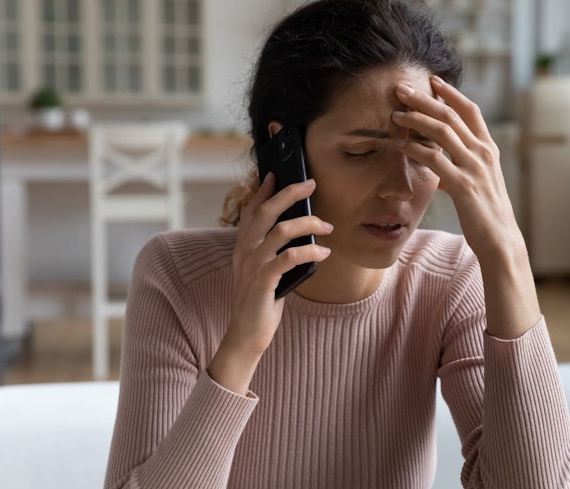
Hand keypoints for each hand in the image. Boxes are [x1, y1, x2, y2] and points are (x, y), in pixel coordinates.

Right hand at [210, 174, 332, 391]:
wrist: (246, 335)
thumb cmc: (260, 304)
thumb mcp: (265, 272)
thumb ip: (274, 253)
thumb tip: (301, 234)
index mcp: (242, 247)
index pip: (250, 211)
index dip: (263, 191)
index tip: (275, 174)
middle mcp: (244, 252)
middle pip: (265, 212)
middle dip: (289, 194)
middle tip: (311, 184)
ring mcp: (252, 265)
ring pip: (280, 231)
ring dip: (308, 224)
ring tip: (328, 226)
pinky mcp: (264, 281)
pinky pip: (289, 257)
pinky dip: (309, 251)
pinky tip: (323, 252)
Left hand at [392, 77, 540, 337]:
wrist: (500, 240)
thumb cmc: (486, 214)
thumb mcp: (476, 185)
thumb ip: (459, 171)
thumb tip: (440, 169)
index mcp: (488, 149)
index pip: (470, 111)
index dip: (451, 93)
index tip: (432, 81)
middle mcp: (483, 153)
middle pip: (451, 115)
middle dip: (424, 99)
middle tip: (402, 89)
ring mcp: (474, 168)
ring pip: (443, 131)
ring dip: (416, 119)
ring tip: (396, 114)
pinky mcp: (463, 185)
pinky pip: (436, 159)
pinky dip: (416, 149)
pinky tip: (401, 145)